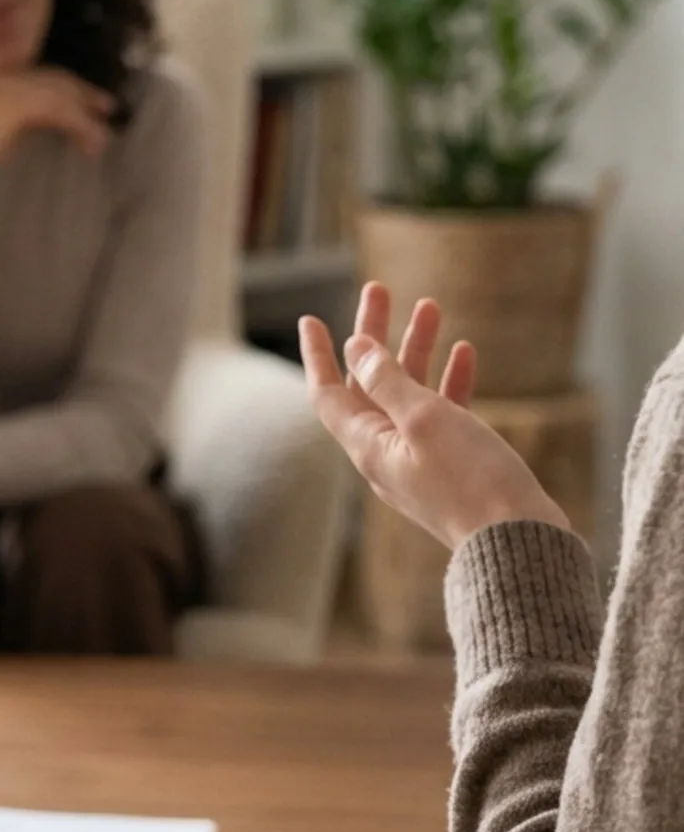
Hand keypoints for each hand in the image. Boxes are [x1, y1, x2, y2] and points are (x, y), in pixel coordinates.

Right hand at [0, 67, 114, 222]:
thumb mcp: (13, 132)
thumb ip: (35, 120)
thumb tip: (72, 121)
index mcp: (3, 79)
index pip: (49, 76)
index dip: (77, 88)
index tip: (101, 104)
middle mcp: (6, 77)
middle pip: (58, 81)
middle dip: (86, 97)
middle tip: (109, 113)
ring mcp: (8, 89)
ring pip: (60, 97)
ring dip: (85, 119)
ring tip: (100, 141)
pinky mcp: (13, 106)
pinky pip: (58, 111)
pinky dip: (79, 126)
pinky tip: (91, 142)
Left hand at [299, 282, 570, 551]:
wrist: (520, 540)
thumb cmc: (471, 480)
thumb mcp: (424, 418)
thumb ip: (389, 381)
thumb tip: (357, 350)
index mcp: (368, 447)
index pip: (328, 394)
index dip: (319, 355)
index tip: (311, 319)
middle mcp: (387, 455)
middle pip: (370, 385)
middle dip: (375, 337)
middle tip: (381, 290)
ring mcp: (421, 462)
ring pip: (410, 395)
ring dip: (418, 351)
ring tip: (433, 307)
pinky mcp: (454, 467)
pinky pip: (444, 416)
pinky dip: (450, 383)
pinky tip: (466, 353)